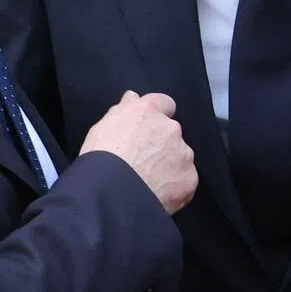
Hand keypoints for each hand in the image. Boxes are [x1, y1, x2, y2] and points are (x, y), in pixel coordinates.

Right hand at [80, 91, 196, 213]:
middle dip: (161, 144)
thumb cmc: (101, 159)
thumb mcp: (104, 126)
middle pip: (172, 133)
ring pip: (180, 157)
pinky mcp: (189, 179)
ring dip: (169, 165)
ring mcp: (183, 154)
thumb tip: (133, 98)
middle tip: (142, 161)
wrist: (112, 194)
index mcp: (149, 111)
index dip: (157, 115)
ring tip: (147, 181)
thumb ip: (124, 109)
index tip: (149, 128)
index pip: (164, 103)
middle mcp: (171, 129)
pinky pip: (184, 180)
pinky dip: (174, 186)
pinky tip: (156, 193)